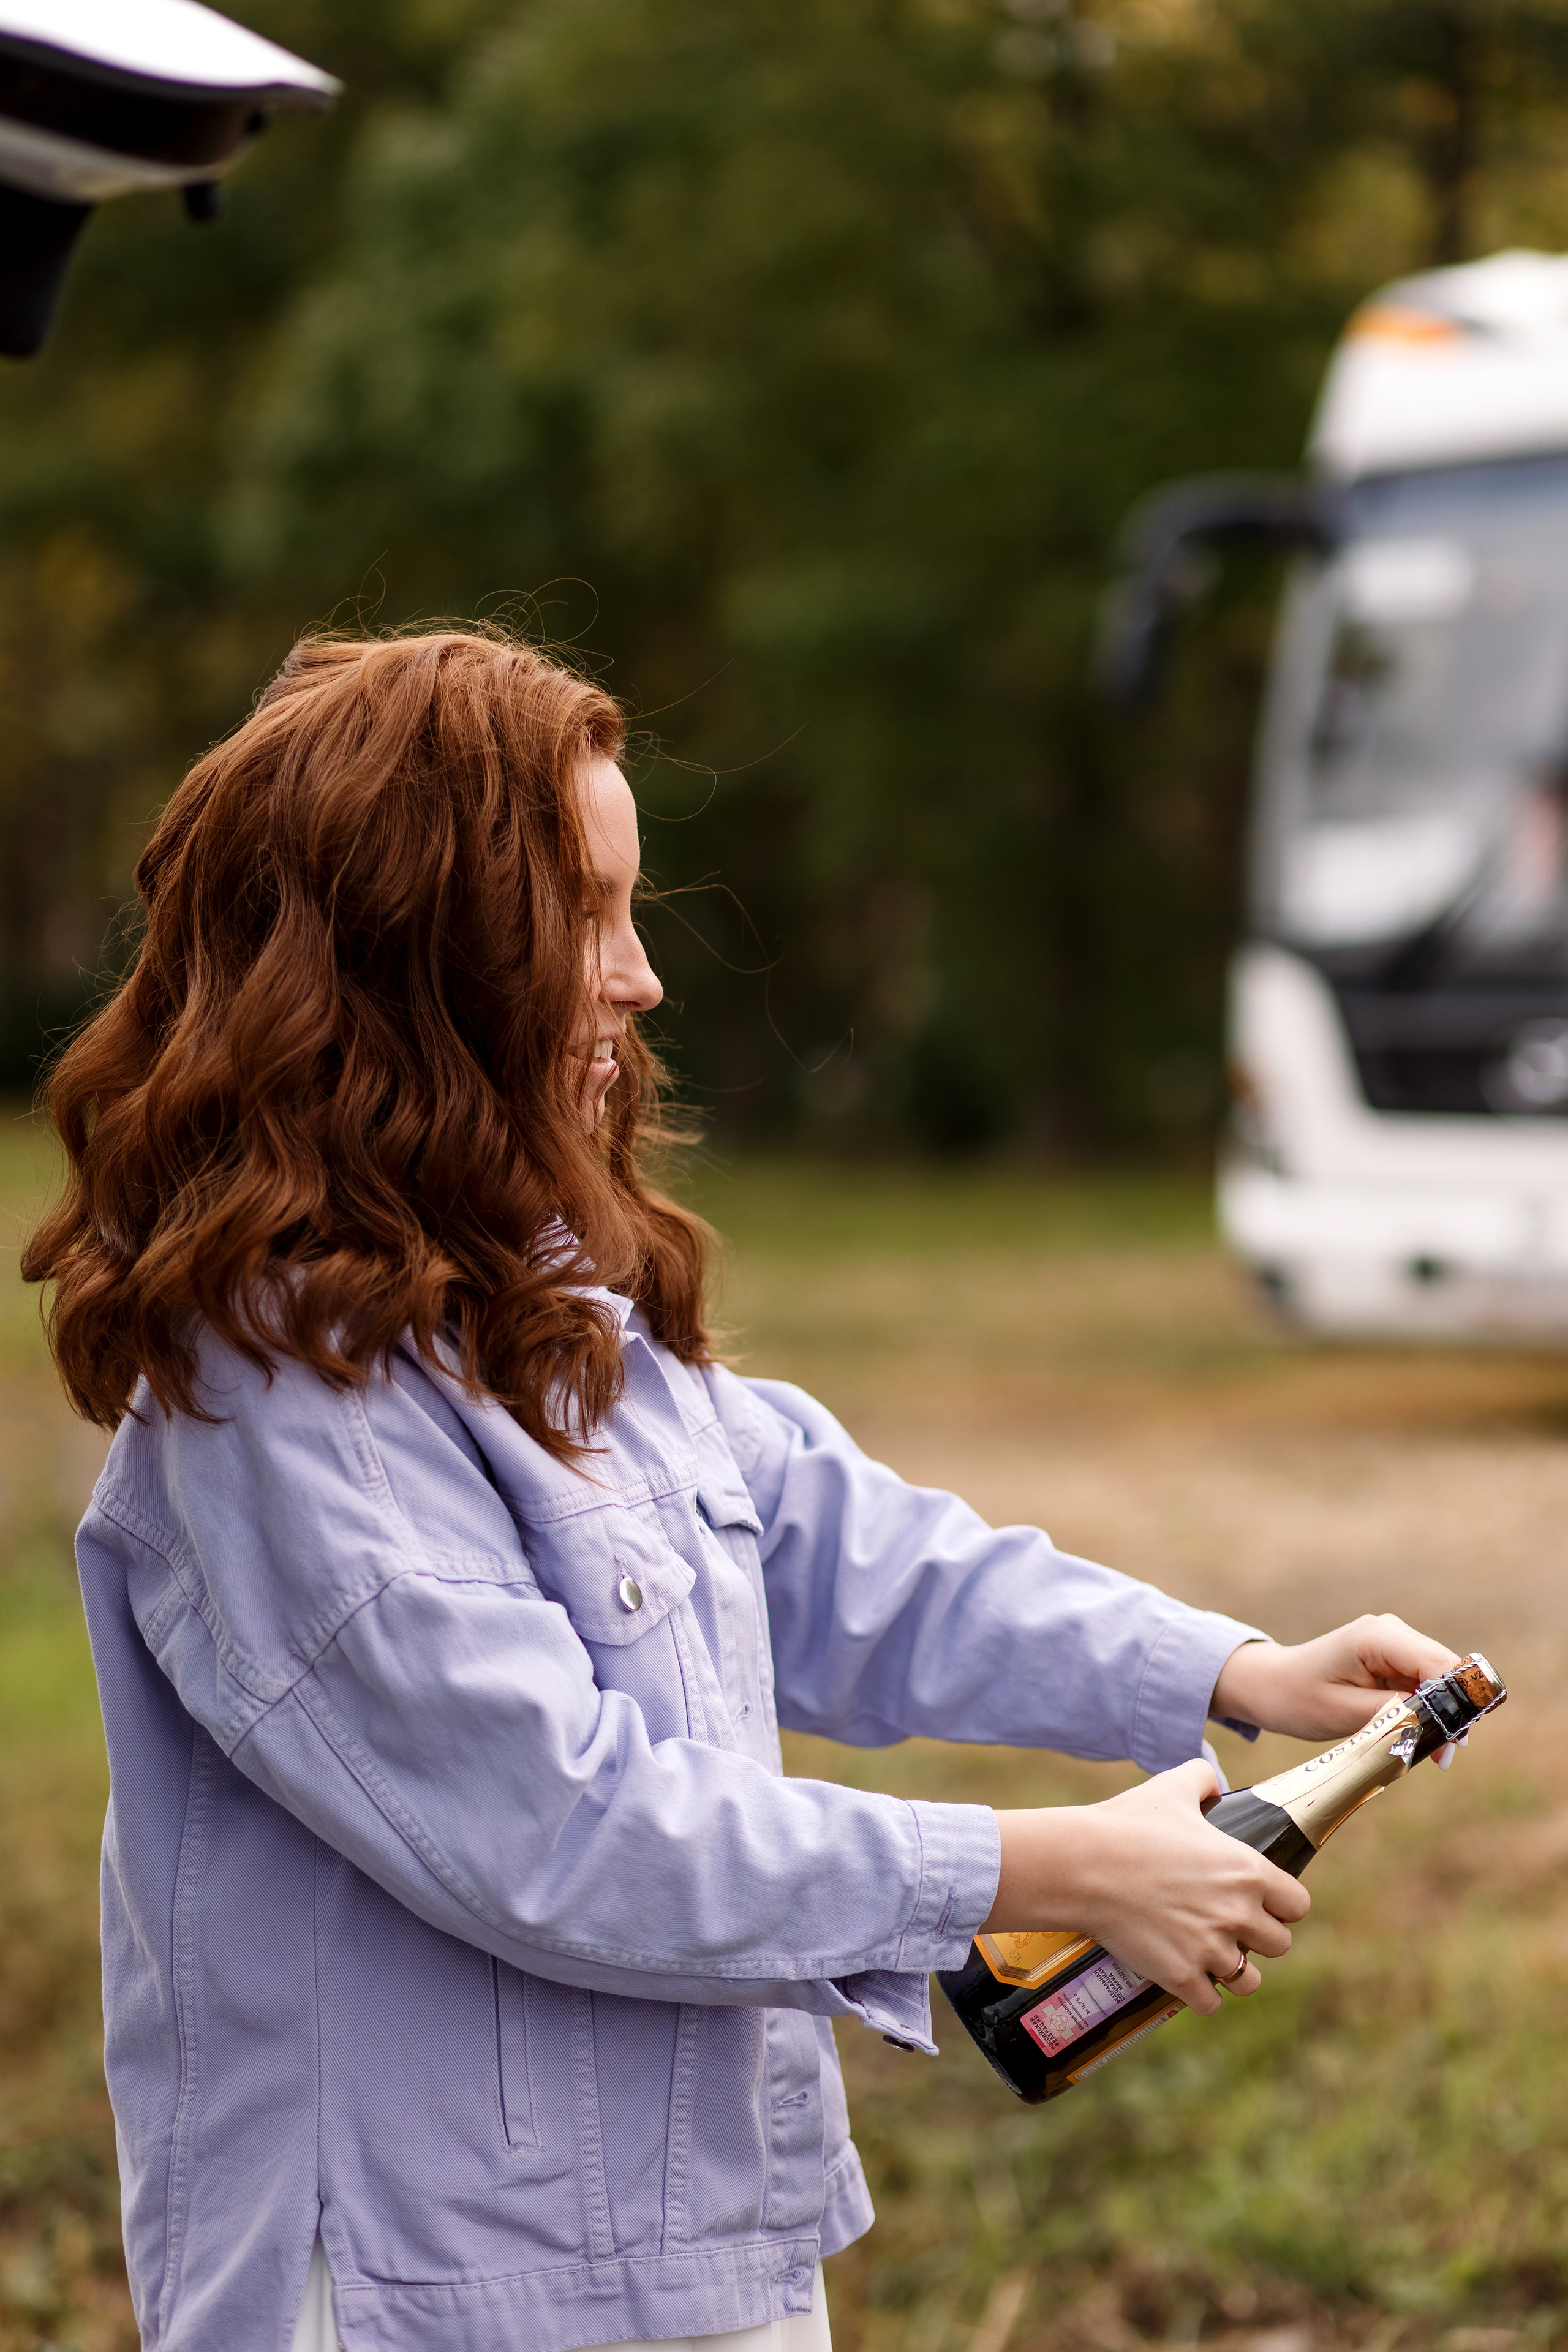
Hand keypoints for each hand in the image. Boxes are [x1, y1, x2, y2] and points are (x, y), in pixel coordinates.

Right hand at [982, 1759, 1309, 2014]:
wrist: (1083, 1865)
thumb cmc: (1128, 1824)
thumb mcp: (1171, 1788)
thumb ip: (1202, 1778)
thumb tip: (1213, 1781)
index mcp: (1248, 1871)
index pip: (1297, 1906)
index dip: (1280, 1905)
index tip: (1260, 1903)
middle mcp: (1238, 1914)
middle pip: (1279, 1945)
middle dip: (1256, 1938)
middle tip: (1227, 1926)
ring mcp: (1210, 1949)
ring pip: (1248, 1980)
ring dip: (1231, 1971)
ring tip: (1209, 1956)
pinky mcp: (1181, 1976)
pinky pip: (1211, 2003)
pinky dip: (1200, 1995)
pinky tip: (1187, 1977)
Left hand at [1211, 1614, 1459, 1743]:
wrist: (1272, 1687)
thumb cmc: (1299, 1698)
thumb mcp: (1345, 1713)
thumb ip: (1396, 1714)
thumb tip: (1442, 1725)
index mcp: (1377, 1636)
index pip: (1437, 1663)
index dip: (1455, 1701)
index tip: (1456, 1742)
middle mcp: (1391, 1631)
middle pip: (1445, 1670)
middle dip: (1450, 1712)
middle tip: (1443, 1757)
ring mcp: (1394, 1643)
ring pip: (1439, 1680)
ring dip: (1439, 1715)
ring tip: (1430, 1753)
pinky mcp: (1394, 1659)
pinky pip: (1424, 1685)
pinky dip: (1426, 1711)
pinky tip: (1416, 1736)